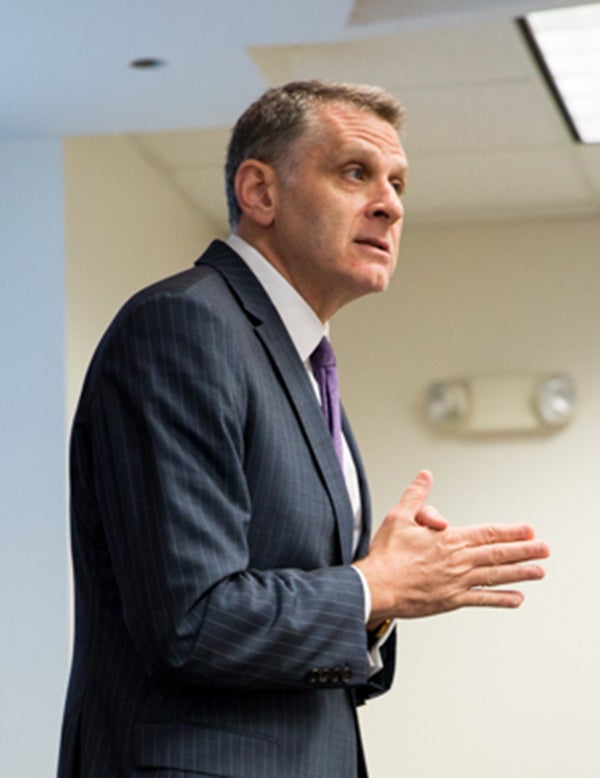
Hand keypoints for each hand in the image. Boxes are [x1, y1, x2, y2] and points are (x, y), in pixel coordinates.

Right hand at [353, 470, 549, 626]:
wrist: (377, 586)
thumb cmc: (386, 554)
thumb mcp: (399, 517)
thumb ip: (416, 496)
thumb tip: (424, 476)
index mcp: (448, 539)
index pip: (487, 532)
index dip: (510, 531)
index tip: (528, 530)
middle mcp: (458, 560)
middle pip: (498, 554)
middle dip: (524, 551)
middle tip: (544, 549)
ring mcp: (457, 582)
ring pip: (496, 576)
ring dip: (520, 573)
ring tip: (538, 571)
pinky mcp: (451, 600)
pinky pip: (482, 599)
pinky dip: (501, 599)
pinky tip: (516, 598)